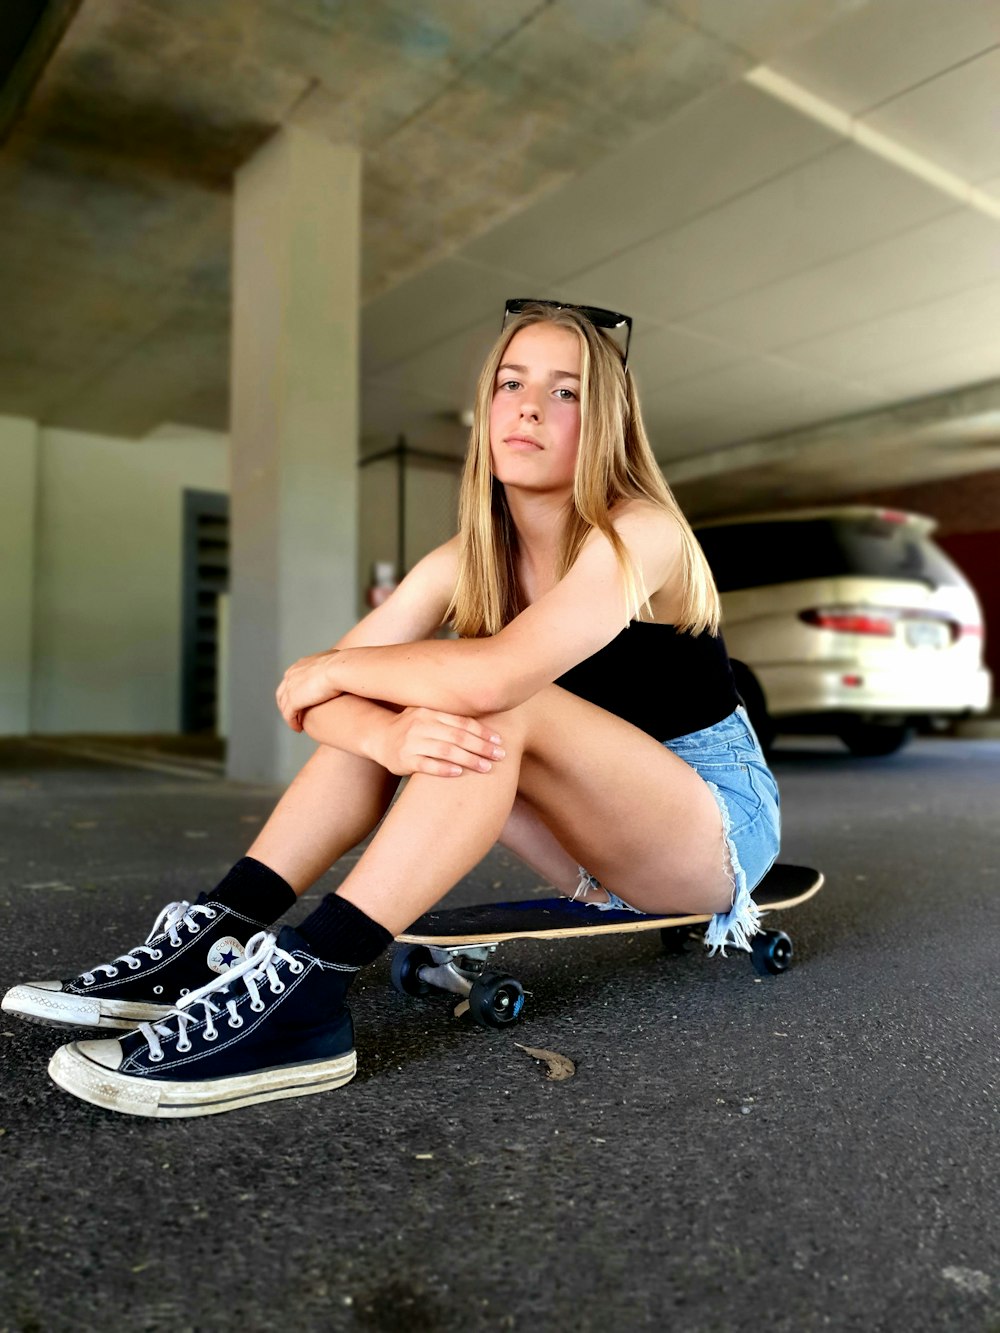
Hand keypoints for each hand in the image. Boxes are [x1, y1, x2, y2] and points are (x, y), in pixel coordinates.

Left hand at [276, 651, 342, 730]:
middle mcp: (291, 676)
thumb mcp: (337, 660)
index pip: (291, 679)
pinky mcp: (294, 701)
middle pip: (282, 693)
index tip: (302, 699)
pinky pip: (289, 716)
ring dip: (289, 716)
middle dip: (286, 704)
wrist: (340, 669)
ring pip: (284, 706)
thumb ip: (334, 664)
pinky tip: (298, 729)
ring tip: (297, 725)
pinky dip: (292, 723)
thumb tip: (344, 664)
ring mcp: (290, 688)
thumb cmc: (344, 665)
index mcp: (300, 665)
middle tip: (295, 714)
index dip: (294, 690)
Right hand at [376, 707, 504, 777]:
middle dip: (481, 747)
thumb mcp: (428, 715)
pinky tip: (459, 773)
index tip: (498, 741)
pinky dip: (443, 768)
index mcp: (431, 711)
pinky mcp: (404, 760)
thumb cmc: (412, 727)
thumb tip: (487, 723)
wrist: (379, 737)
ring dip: (468, 759)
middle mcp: (422, 724)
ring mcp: (412, 742)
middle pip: (458, 736)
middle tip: (499, 756)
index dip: (482, 731)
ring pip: (445, 750)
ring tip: (486, 767)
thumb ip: (450, 718)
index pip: (462, 721)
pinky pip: (427, 764)